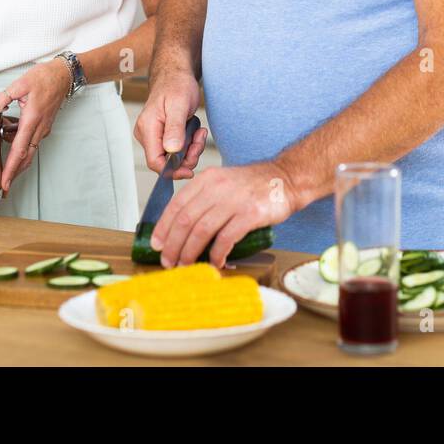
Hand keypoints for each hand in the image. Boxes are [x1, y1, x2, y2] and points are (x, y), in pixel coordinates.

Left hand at [0, 59, 72, 191]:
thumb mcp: (20, 83)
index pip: (19, 150)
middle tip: (3, 187)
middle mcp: (39, 129)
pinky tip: (9, 136)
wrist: (64, 76)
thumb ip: (3, 97)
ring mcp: (43, 129)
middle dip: (14, 174)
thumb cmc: (46, 78)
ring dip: (16, 160)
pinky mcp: (43, 126)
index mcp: (31, 120)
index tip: (5, 183)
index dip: (11, 169)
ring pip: (29, 151)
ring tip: (3, 162)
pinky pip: (31, 142)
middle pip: (25, 158)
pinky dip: (20, 146)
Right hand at [134, 67, 207, 179]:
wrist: (175, 75)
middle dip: (186, 156)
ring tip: (198, 132)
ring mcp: (153, 136)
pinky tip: (194, 131)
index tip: (190, 170)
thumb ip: (174, 129)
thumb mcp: (179, 105)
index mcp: (147, 128)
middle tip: (199, 140)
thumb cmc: (176, 85)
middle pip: (166, 161)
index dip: (172, 170)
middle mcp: (147, 135)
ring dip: (190, 149)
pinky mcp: (162, 135)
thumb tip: (172, 151)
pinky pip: (176, 149)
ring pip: (173, 156)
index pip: (155, 162)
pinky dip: (189, 144)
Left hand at [151, 162, 295, 267]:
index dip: (163, 227)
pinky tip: (214, 263)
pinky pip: (226, 238)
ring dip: (190, 252)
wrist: (286, 178)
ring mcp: (234, 200)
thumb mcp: (223, 183)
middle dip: (173, 244)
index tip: (157, 244)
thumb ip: (204, 200)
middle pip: (185, 219)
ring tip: (186, 265)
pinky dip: (216, 254)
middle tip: (168, 261)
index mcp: (207, 179)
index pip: (177, 204)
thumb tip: (181, 229)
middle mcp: (218, 187)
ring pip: (202, 230)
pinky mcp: (250, 214)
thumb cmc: (253, 186)